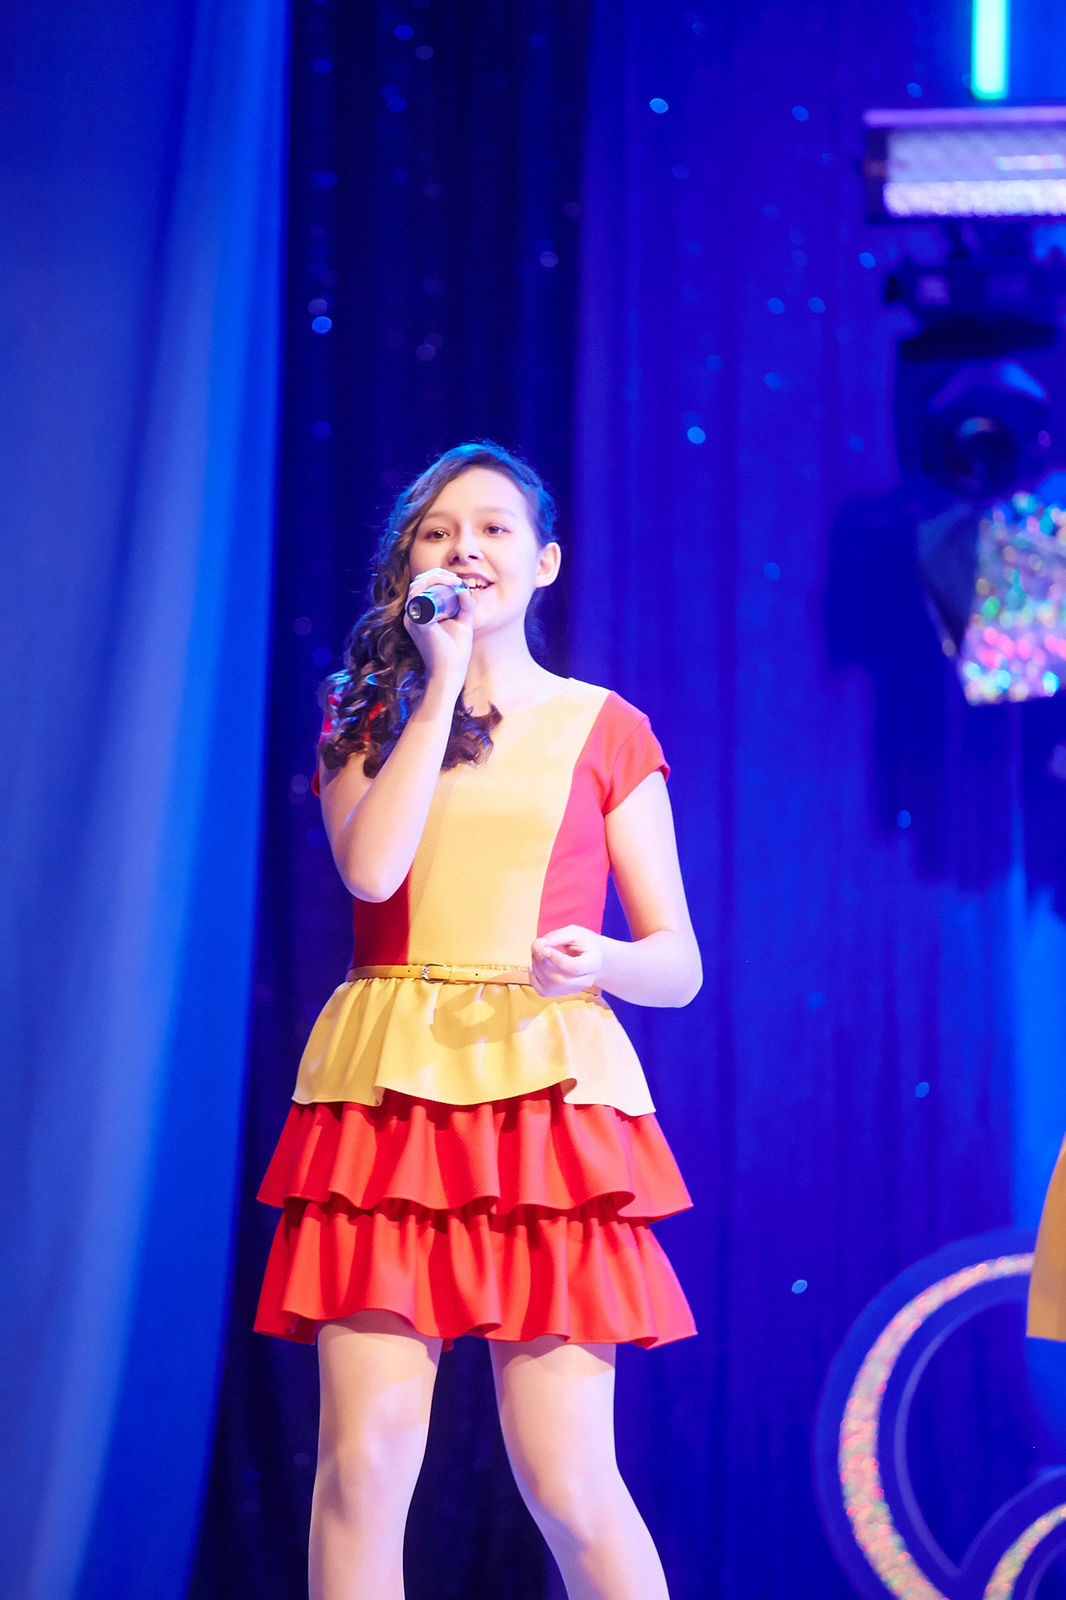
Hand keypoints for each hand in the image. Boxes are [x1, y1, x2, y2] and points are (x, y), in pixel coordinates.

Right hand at [403, 568, 474, 686]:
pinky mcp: (418, 623)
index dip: (437, 578)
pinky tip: (447, 585)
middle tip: (456, 580)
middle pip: (418, 583)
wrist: (450, 672)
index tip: (456, 581)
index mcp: (420, 614)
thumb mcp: (463, 623)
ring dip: (435, 578)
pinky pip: (418, 597)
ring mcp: (413, 619)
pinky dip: (431, 586)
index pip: (422, 588)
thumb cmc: (455, 652)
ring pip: (417, 586)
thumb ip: (465, 607)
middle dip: (437, 575)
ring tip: (454, 581)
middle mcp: (413, 615)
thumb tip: (465, 590)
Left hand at [529, 925, 604, 997]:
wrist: (596, 959)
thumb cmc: (586, 944)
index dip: (556, 959)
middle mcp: (585, 981)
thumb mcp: (577, 933)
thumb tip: (540, 944)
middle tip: (537, 945)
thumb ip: (559, 936)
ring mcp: (574, 990)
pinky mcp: (562, 993)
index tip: (545, 948)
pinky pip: (543, 992)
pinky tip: (534, 966)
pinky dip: (533, 979)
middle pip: (560, 980)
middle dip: (542, 962)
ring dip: (536, 968)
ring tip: (536, 953)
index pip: (574, 968)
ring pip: (549, 986)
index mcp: (592, 963)